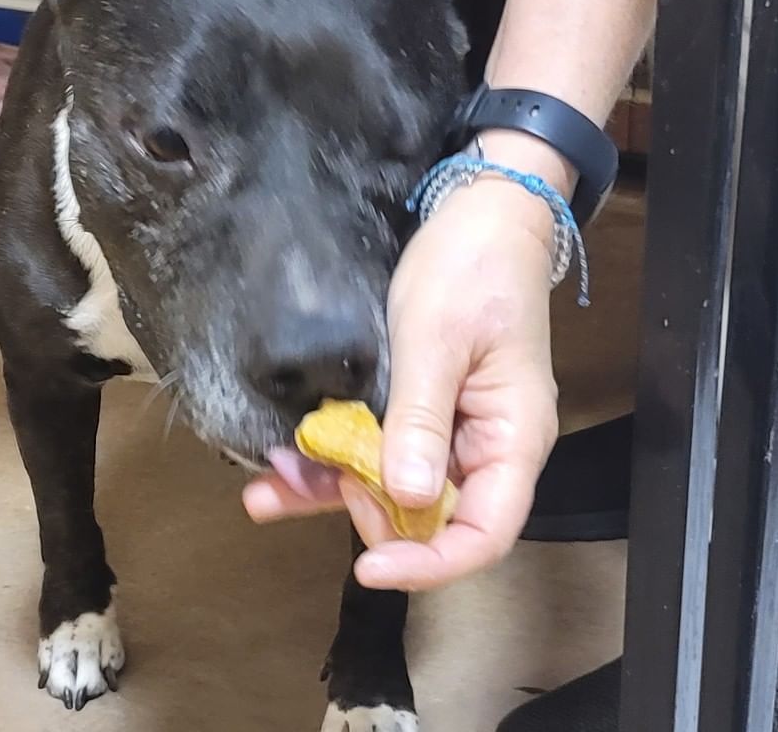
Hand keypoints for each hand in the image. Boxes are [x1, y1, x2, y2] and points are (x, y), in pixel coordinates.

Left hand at [242, 178, 560, 590]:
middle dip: (364, 519)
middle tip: (295, 492)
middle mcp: (483, 444)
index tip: (370, 565)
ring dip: (332, 488)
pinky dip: (335, 454)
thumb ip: (422, 419)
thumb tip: (406, 498)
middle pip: (431, 514)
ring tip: (265, 493)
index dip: (430, 562)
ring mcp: (449, 426)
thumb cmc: (471, 269)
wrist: (478, 213)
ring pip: (393, 482)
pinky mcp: (417, 405)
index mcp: (512, 437)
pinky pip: (378, 444)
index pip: (485, 532)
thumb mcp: (437, 339)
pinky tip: (285, 459)